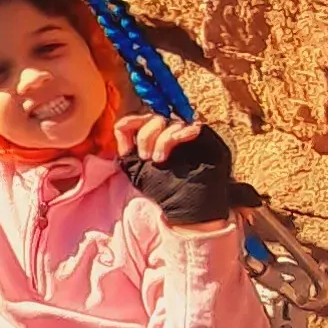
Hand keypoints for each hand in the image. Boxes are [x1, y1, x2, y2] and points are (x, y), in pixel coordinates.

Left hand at [115, 114, 242, 227]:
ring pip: (171, 122)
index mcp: (155, 138)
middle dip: (146, 136)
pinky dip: (179, 134)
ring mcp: (190, 135)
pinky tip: (176, 144)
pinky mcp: (207, 140)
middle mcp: (172, 133)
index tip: (132, 148)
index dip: (132, 124)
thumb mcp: (137, 170)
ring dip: (162, 140)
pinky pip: (192, 126)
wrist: (186, 209)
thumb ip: (127, 148)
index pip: (140, 118)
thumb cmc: (163, 191)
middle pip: (155, 117)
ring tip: (160, 160)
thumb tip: (120, 124)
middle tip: (147, 157)